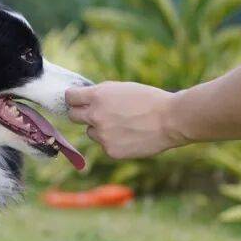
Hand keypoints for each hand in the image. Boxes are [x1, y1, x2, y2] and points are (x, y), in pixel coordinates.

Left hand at [65, 82, 187, 158]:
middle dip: (81, 114)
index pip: (70, 97)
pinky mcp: (110, 151)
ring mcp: (102, 135)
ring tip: (123, 125)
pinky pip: (105, 145)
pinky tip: (130, 136)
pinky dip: (113, 141)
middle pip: (73, 117)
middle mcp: (95, 116)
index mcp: (98, 96)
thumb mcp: (122, 88)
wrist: (170, 120)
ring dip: (100, 129)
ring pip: (91, 132)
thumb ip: (101, 95)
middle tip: (94, 113)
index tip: (77, 100)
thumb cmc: (149, 100)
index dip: (74, 98)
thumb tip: (85, 99)